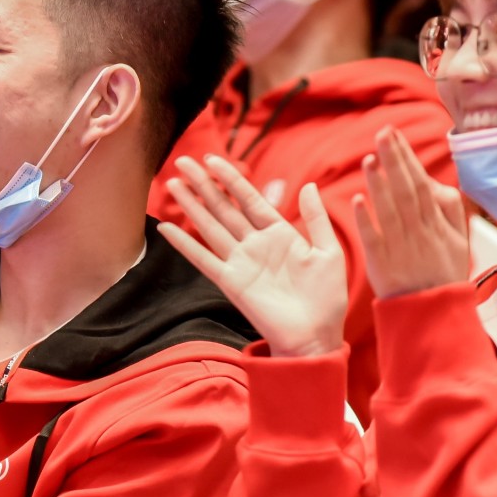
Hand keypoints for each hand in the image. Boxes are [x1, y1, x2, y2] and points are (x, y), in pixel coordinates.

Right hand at [157, 154, 347, 356]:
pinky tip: (167, 227)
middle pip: (224, 207)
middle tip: (183, 161)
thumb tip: (307, 185)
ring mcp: (241, 263)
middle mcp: (255, 244)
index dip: (231, 178)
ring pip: (210, 226)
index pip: (249, 199)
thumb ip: (316, 219)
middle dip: (203, 184)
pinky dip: (185, 244)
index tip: (212, 159)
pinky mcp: (231, 282)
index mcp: (279, 234)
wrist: (317, 337)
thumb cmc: (327, 299)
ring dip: (191, 205)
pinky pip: (203, 259)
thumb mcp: (329, 252)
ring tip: (172, 183)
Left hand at [354, 128, 470, 297]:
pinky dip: (367, 220)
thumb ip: (449, 209)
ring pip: (390, 211)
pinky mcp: (383, 265)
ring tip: (369, 159)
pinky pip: (374, 240)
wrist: (434, 314)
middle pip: (406, 190)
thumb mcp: (459, 240)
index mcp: (437, 223)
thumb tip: (435, 181)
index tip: (394, 135)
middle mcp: (420, 232)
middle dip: (395, 160)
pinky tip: (358, 200)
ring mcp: (401, 248)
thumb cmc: (444, 273)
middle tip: (383, 132)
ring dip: (379, 184)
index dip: (407, 158)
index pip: (420, 183)